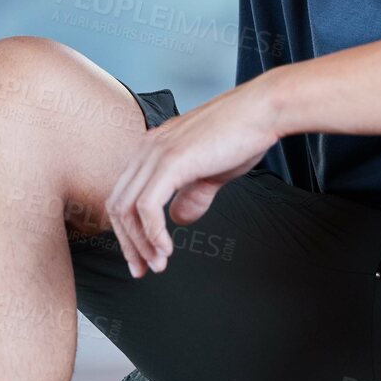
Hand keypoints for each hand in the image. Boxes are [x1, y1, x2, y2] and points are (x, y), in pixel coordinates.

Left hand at [105, 79, 281, 277]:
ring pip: (128, 209)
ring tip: (158, 264)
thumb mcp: (212, 172)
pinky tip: (166, 249)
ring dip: (140, 243)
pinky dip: (153, 234)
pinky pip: (147, 208)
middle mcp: (147, 149)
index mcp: (153, 148)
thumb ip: (192, 194)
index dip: (129, 230)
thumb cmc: (244, 135)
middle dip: (128, 243)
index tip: (143, 256)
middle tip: (143, 269)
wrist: (262, 111)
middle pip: (118, 205)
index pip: (124, 195)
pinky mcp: (170, 162)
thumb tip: (179, 219)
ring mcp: (156, 154)